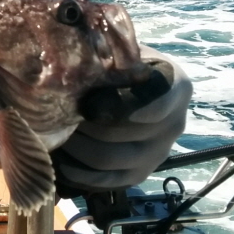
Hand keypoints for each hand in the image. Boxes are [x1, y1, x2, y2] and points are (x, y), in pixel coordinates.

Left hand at [55, 47, 190, 191]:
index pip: (159, 101)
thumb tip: (84, 64)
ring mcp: (159, 154)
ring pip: (111, 158)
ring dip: (78, 148)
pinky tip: (62, 163)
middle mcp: (175, 124)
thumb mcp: (124, 51)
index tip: (93, 105)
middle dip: (85, 125)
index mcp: (177, 88)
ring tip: (56, 133)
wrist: (132, 86)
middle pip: (125, 132)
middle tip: (57, 115)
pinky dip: (82, 175)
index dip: (126, 106)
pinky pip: (109, 182)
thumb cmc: (123, 63)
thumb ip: (113, 58)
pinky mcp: (140, 174)